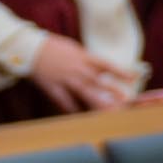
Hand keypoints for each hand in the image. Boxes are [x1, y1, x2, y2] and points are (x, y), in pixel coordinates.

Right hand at [24, 32, 141, 109]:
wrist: (29, 48)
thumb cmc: (51, 46)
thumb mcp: (72, 48)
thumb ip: (85, 58)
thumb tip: (97, 66)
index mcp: (82, 57)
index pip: (106, 65)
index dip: (121, 71)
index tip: (134, 78)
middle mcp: (77, 69)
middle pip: (98, 82)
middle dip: (112, 92)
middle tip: (126, 101)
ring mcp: (65, 79)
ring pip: (84, 92)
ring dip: (98, 102)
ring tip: (109, 111)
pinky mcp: (53, 87)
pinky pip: (65, 100)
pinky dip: (72, 108)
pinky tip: (80, 116)